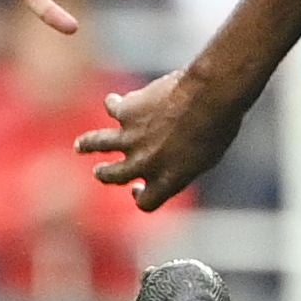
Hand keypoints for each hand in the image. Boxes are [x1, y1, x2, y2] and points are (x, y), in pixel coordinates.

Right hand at [75, 63, 252, 212]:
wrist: (209, 98)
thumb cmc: (219, 125)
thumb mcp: (208, 156)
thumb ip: (186, 164)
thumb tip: (180, 160)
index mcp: (167, 180)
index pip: (145, 202)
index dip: (138, 196)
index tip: (135, 189)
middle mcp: (144, 164)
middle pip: (114, 176)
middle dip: (104, 175)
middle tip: (99, 172)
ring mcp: (131, 138)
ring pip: (99, 145)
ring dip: (88, 145)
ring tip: (81, 146)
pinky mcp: (127, 112)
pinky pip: (113, 108)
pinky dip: (114, 104)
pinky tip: (114, 101)